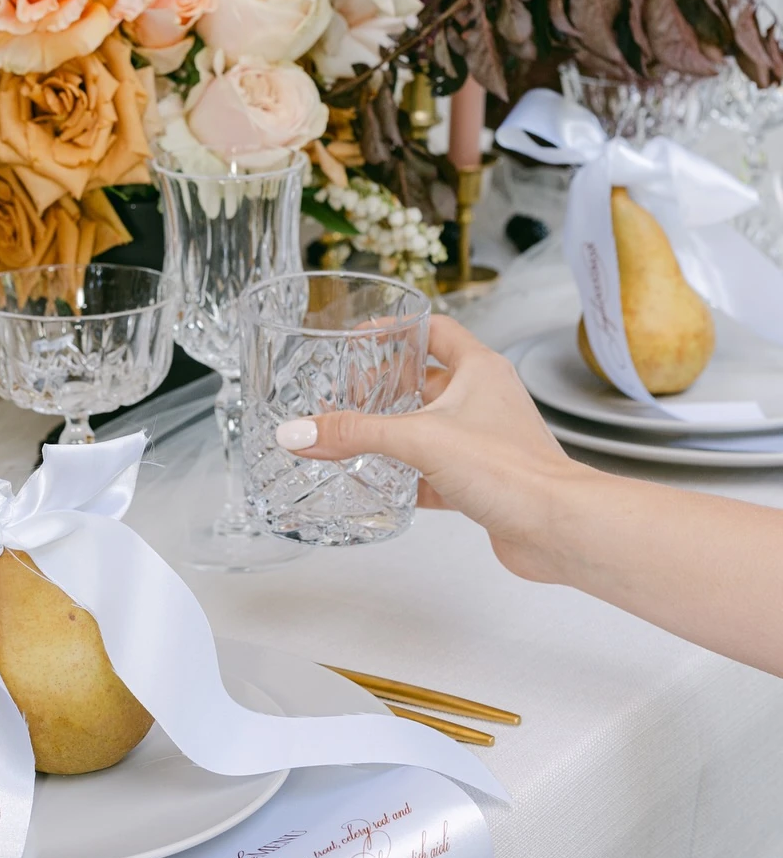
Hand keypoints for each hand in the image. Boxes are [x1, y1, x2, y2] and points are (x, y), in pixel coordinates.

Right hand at [275, 315, 586, 583]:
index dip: (396, 329)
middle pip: (427, 380)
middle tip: (347, 393)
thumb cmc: (511, 469)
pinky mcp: (484, 481)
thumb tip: (299, 432)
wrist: (557, 528)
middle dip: (386, 386)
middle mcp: (485, 400)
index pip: (434, 330)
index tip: (360, 337)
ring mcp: (486, 441)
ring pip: (431, 427)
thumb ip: (355, 434)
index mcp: (479, 369)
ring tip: (353, 436)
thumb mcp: (419, 439)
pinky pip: (437, 470)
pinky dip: (408, 476)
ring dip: (395, 432)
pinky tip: (381, 486)